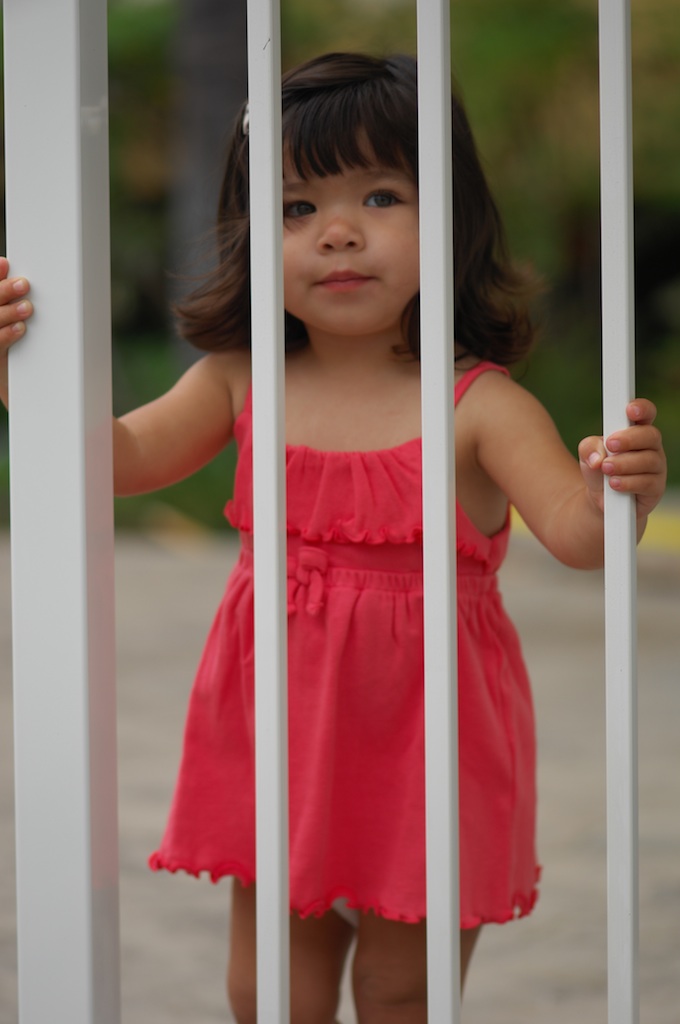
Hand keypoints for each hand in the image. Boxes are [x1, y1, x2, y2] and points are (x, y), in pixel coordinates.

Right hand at [0, 257, 32, 406]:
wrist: (32, 404)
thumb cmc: (28, 362)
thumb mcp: (21, 331)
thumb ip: (19, 309)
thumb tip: (30, 282)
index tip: (5, 263)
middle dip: (2, 290)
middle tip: (24, 284)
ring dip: (7, 312)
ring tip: (28, 308)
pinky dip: (6, 335)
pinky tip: (20, 329)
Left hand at [578, 399, 666, 519]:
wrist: (601, 501)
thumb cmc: (599, 470)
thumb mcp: (587, 455)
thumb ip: (589, 448)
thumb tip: (598, 457)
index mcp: (636, 431)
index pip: (646, 414)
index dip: (642, 408)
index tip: (629, 410)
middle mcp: (650, 447)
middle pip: (651, 435)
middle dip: (630, 438)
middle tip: (611, 444)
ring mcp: (656, 467)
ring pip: (648, 460)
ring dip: (624, 463)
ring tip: (606, 468)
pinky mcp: (655, 488)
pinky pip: (647, 483)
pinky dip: (628, 482)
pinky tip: (614, 484)